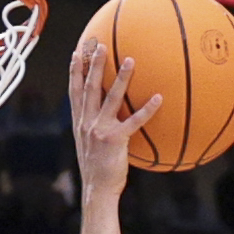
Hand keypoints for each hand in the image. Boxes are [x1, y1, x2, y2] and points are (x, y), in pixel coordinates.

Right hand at [64, 31, 163, 196]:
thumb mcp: (90, 145)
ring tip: (131, 60)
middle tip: (100, 45)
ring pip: (111, 97)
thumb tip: (106, 118)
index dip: (74, 71)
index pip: (74, 91)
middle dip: (94, 64)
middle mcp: (87, 122)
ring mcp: (100, 129)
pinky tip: (158, 97)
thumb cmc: (98, 169)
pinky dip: (147, 109)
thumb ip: (95, 128)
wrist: (97, 189)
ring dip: (121, 77)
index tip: (76, 53)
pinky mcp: (115, 139)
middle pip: (90, 87)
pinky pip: (134, 121)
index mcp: (80, 122)